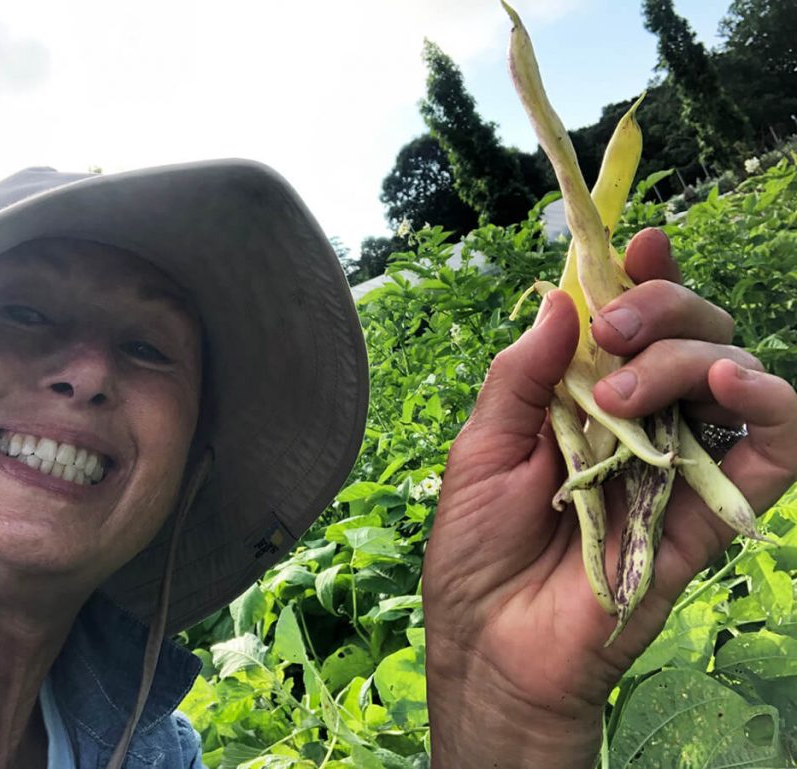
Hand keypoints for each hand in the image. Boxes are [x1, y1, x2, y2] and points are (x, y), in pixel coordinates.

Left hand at [422, 228, 796, 767]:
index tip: (640, 244)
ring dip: (699, 355)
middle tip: (618, 328)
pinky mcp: (713, 513)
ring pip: (738, 377)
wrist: (493, 644)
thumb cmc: (476, 550)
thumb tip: (562, 298)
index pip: (636, 325)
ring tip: (634, 384)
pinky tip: (734, 388)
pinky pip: (778, 451)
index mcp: (586, 400)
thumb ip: (524, 375)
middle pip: (694, 336)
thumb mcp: (481, 448)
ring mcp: (683, 464)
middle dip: (666, 309)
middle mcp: (643, 423)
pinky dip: (772, 406)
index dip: (647, 278)